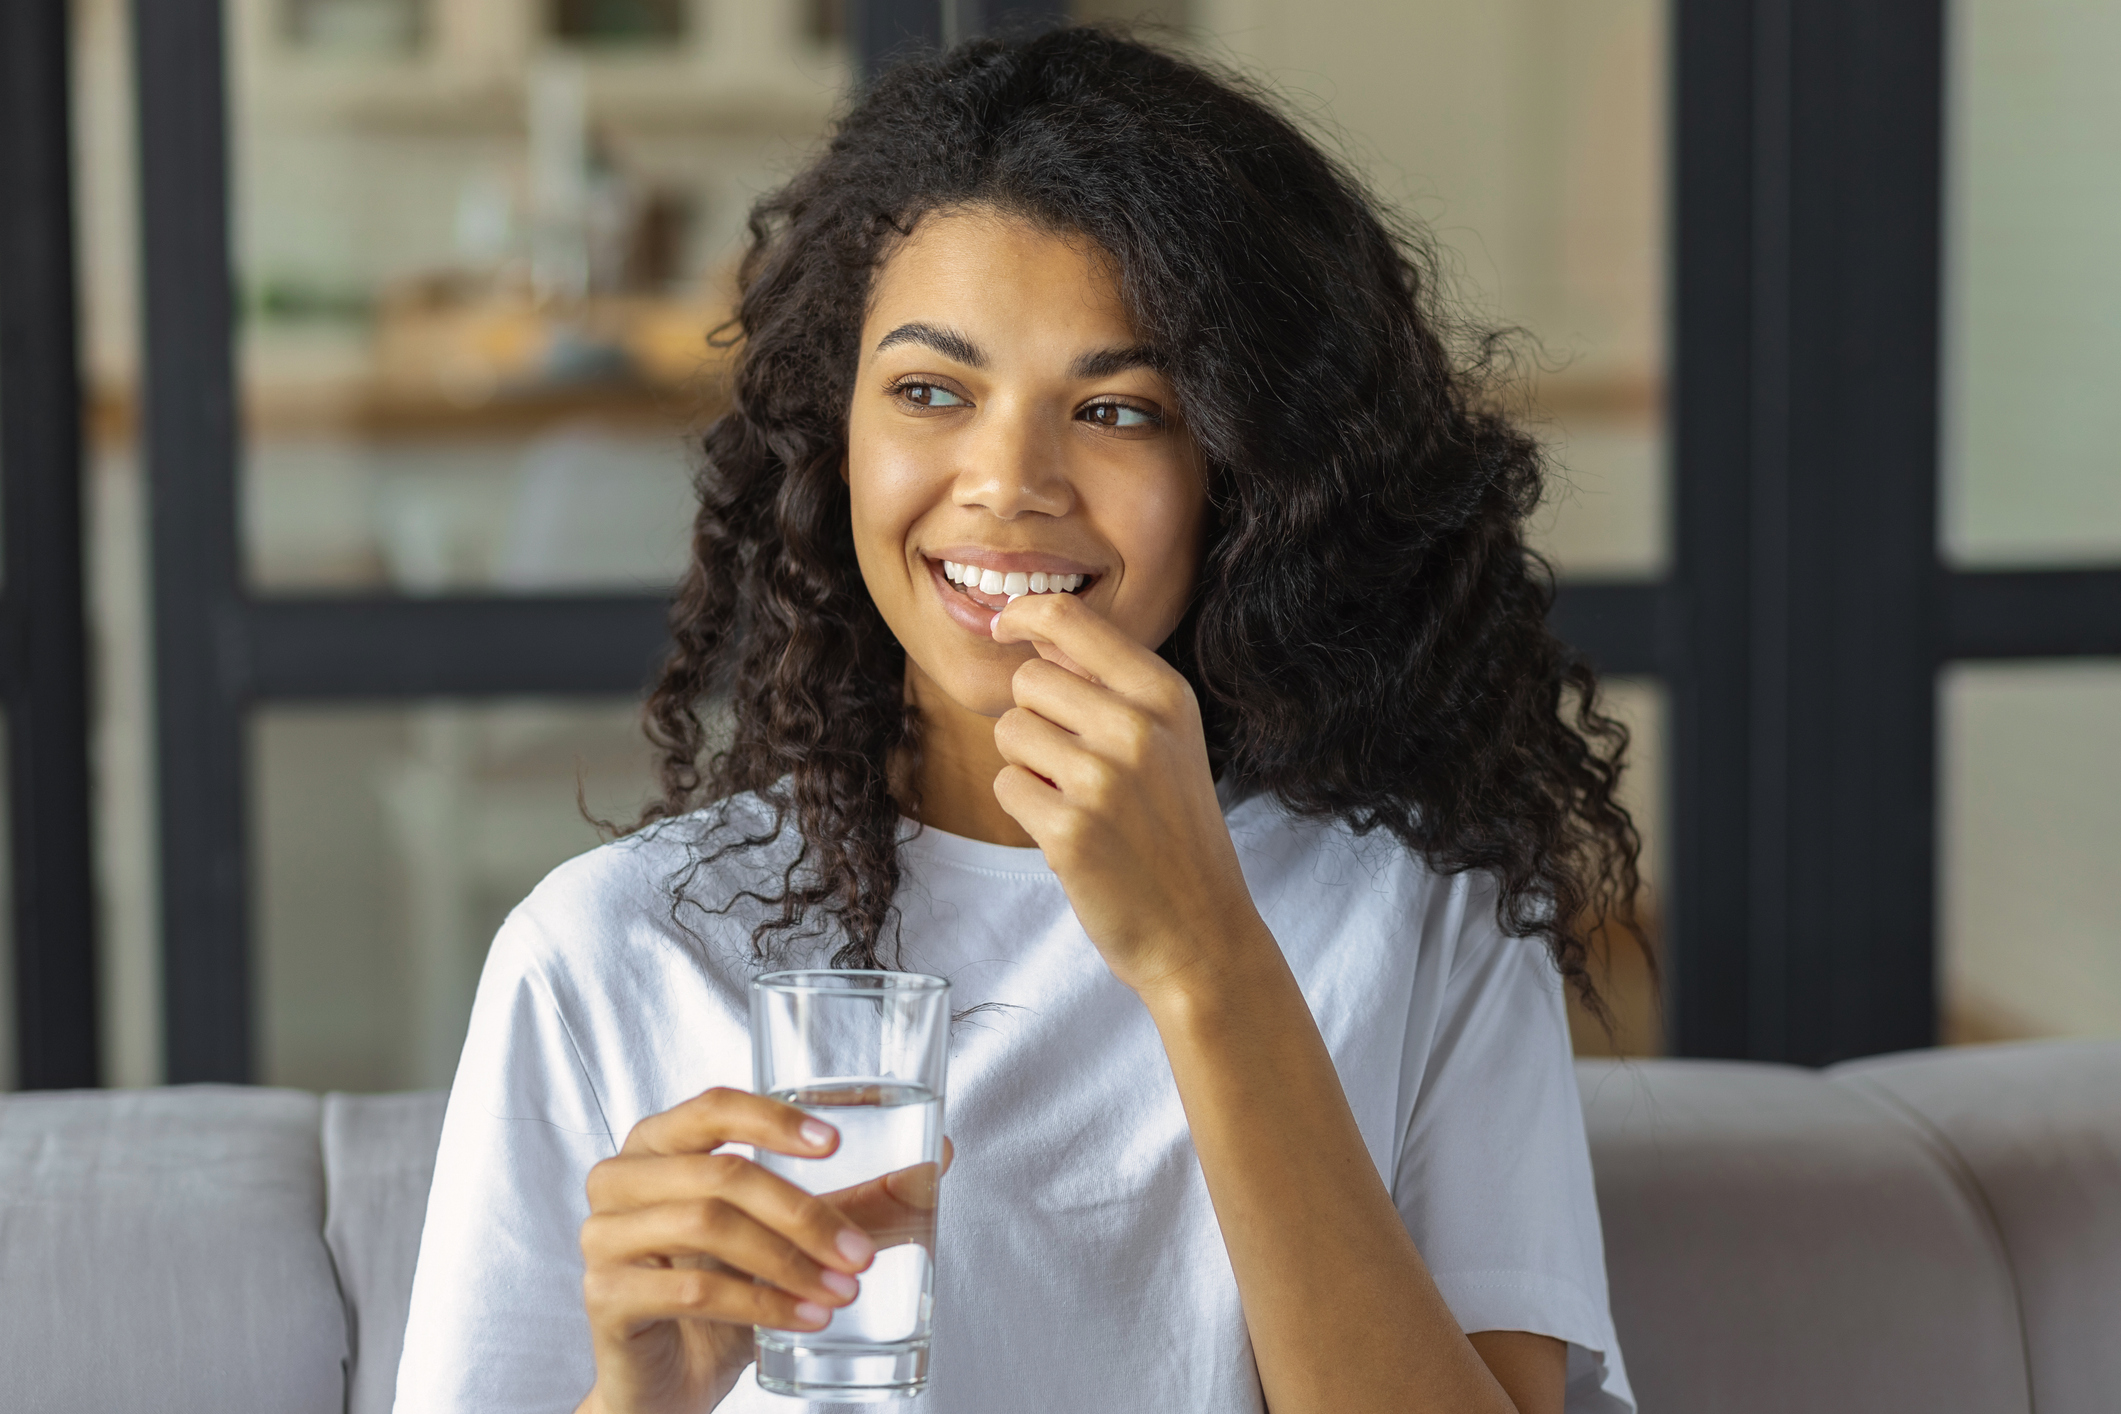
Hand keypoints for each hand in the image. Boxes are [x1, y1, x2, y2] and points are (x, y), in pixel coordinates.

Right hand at [575, 1087, 949, 1413]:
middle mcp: (622, 1177)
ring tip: (843, 1290)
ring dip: (789, 1262)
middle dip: (805, 1214)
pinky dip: (762, 1304)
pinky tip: (807, 1318)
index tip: (834, 1143)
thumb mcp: (791, 1239)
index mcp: (660, 1142)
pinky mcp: (604, 1294)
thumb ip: (857, 1198)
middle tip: (862, 1254)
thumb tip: (941, 1155)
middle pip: (721, 1174)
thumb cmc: (722, 1290)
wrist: (667, 1379)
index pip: (714, 1106)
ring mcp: (603, 1235)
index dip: (773, 1120)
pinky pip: (692, 1288)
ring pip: (708, 1228)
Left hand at [989, 591, 1265, 994]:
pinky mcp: (1069, 831)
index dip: (1024, 615)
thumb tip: (1037, 632)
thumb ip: (1111, 685)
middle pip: (1029, 680)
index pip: (1071, 619)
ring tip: (1076, 800)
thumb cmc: (1175, 832)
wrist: (1202, 931)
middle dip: (1035, 717)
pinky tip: (1068, 832)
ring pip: (1011, 731)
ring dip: (1028, 765)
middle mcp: (1137, 728)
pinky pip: (1007, 786)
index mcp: (1166, 695)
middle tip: (1072, 765)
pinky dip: (1025, 808)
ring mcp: (1103, 780)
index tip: (1006, 627)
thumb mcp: (1170, 741)